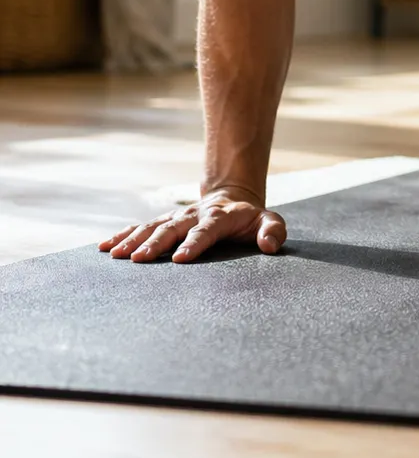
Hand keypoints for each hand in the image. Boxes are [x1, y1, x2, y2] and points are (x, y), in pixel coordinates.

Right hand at [99, 188, 285, 264]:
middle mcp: (193, 215)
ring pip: (152, 227)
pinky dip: (123, 235)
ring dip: (134, 240)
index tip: (182, 258)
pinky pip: (141, 227)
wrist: (231, 197)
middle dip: (155, 244)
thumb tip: (270, 246)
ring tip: (115, 255)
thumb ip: (273, 231)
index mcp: (220, 217)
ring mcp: (176, 217)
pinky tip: (105, 247)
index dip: (195, 243)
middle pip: (173, 228)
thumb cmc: (250, 218)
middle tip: (138, 260)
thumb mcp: (268, 221)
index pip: (206, 230)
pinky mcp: (164, 221)